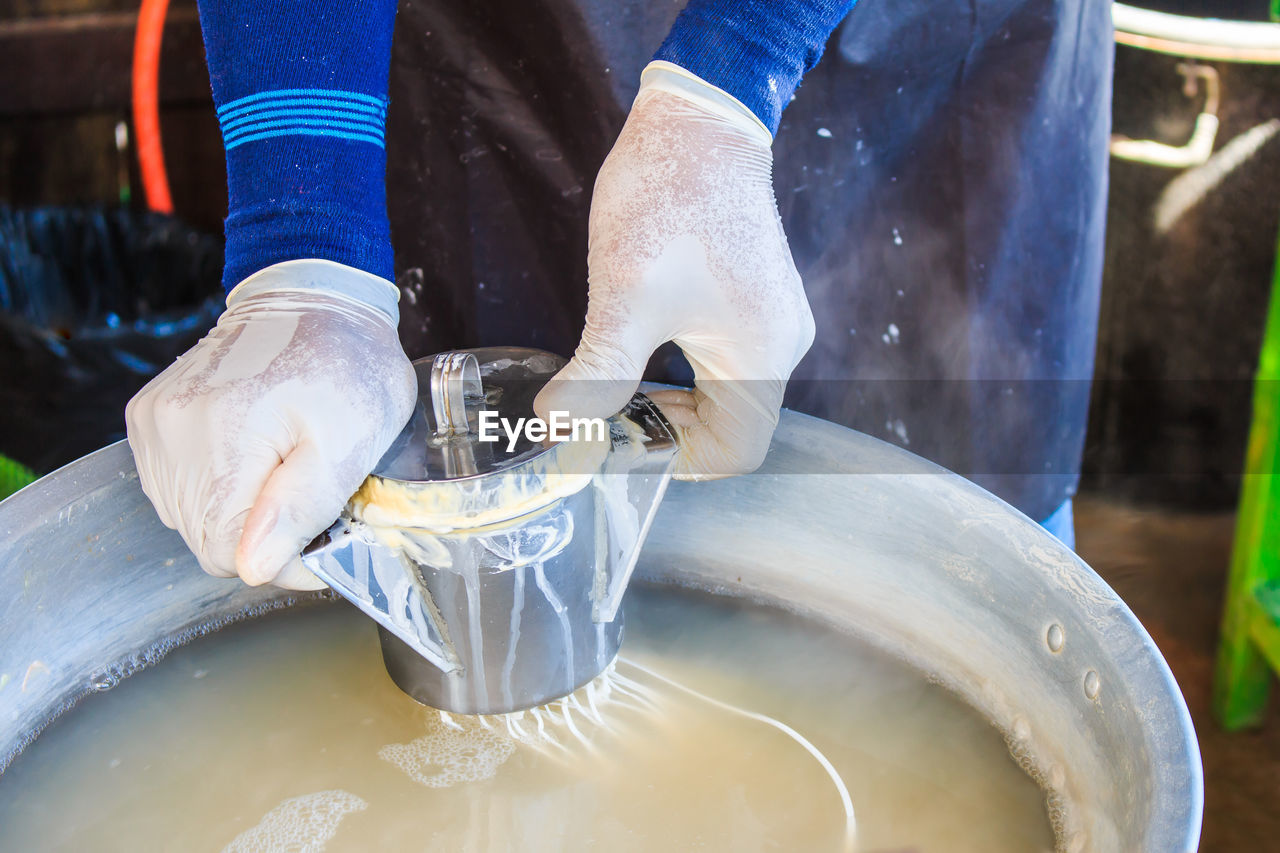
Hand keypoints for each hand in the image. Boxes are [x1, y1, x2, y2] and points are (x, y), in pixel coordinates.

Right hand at [126, 260, 415, 588]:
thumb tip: (254, 567)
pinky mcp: (148, 415)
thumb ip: (303, 508)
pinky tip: (251, 451)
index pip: (227, 552)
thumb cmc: (345, 364)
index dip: (278, 557)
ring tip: (281, 463)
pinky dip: (213, 482)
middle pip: (205, 538)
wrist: (316, 298)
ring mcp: (154, 422)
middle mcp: (171, 432)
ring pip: (188, 515)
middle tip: (307, 488)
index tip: (321, 530)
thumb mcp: (351, 440)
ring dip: (237, 506)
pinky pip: (174, 484)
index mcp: (222, 439)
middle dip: (261, 530)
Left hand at [535, 62, 812, 479]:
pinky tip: (638, 351)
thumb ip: (597, 373)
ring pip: (725, 397)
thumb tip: (556, 427)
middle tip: (603, 415)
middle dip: (664, 432)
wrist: (699, 121)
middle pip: (729, 429)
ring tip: (615, 382)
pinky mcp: (756, 302)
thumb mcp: (624, 297)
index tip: (615, 443)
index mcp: (762, 355)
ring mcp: (773, 322)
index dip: (672, 461)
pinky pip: (725, 363)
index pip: (733, 453)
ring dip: (669, 402)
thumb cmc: (667, 200)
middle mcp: (782, 346)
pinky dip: (681, 373)